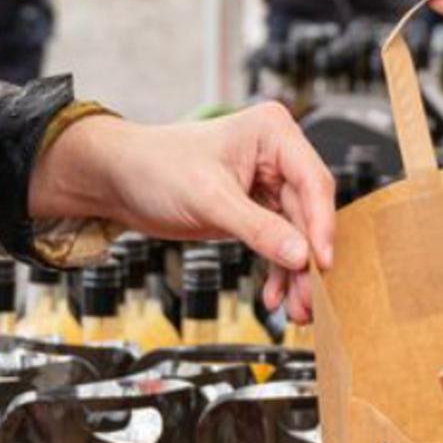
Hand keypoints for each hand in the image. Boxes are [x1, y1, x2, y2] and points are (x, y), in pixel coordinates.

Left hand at [30, 105, 335, 318]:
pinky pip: (278, 242)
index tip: (321, 263)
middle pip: (308, 213)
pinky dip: (277, 270)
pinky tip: (274, 296)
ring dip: (295, 273)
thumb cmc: (156, 168)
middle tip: (311, 299)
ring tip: (296, 310)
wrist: (120, 179)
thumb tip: (300, 256)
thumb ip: (258, 229)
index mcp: (273, 133)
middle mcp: (277, 154)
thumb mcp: (209, 199)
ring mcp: (268, 183)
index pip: (313, 182)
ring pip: (296, 234)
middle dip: (307, 260)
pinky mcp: (256, 208)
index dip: (321, 225)